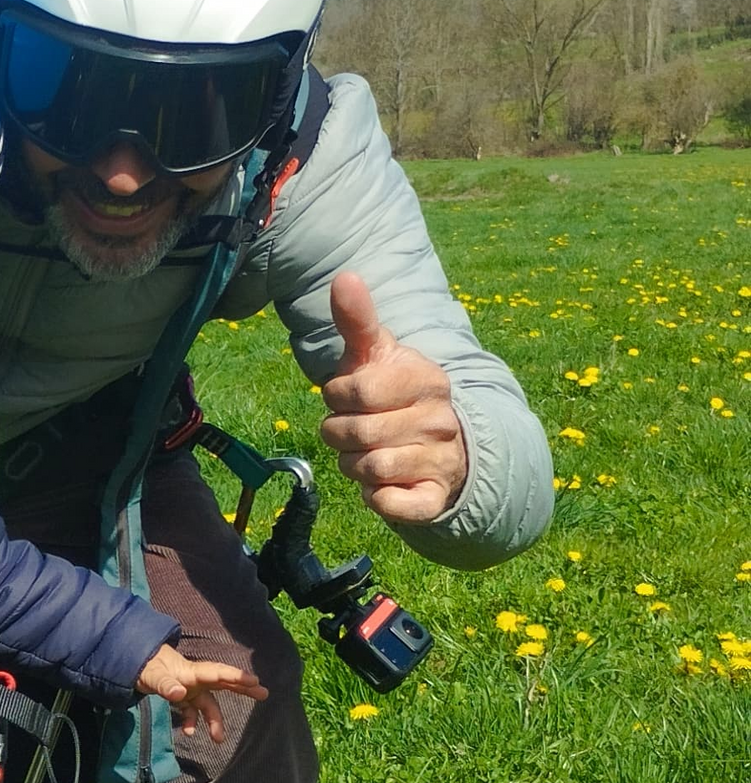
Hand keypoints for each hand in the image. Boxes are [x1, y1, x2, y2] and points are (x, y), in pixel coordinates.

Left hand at [136, 644, 268, 741]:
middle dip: (243, 688)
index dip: (236, 676)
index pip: (218, 673)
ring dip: (215, 720)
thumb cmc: (143, 666)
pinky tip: (188, 732)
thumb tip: (180, 694)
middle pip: (223, 683)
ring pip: (209, 704)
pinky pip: (192, 712)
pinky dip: (192, 722)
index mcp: (191, 672)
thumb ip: (165, 685)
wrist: (132, 664)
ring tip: (219, 739)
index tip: (254, 681)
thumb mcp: (151, 675)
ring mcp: (189, 689)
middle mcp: (195, 680)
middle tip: (264, 693)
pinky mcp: (182, 698)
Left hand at [317, 269, 468, 525]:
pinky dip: (376, 499)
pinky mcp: (434, 499)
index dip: (337, 396)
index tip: (347, 396)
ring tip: (365, 454)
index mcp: (425, 379)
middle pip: (354, 434)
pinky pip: (392, 505)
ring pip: (366, 470)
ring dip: (352, 466)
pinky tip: (380, 485)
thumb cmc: (396, 394)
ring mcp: (441, 460)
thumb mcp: (378, 355)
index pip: (356, 391)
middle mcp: (439, 420)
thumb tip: (345, 276)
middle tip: (351, 429)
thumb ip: (358, 321)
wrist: (446, 444)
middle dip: (338, 434)